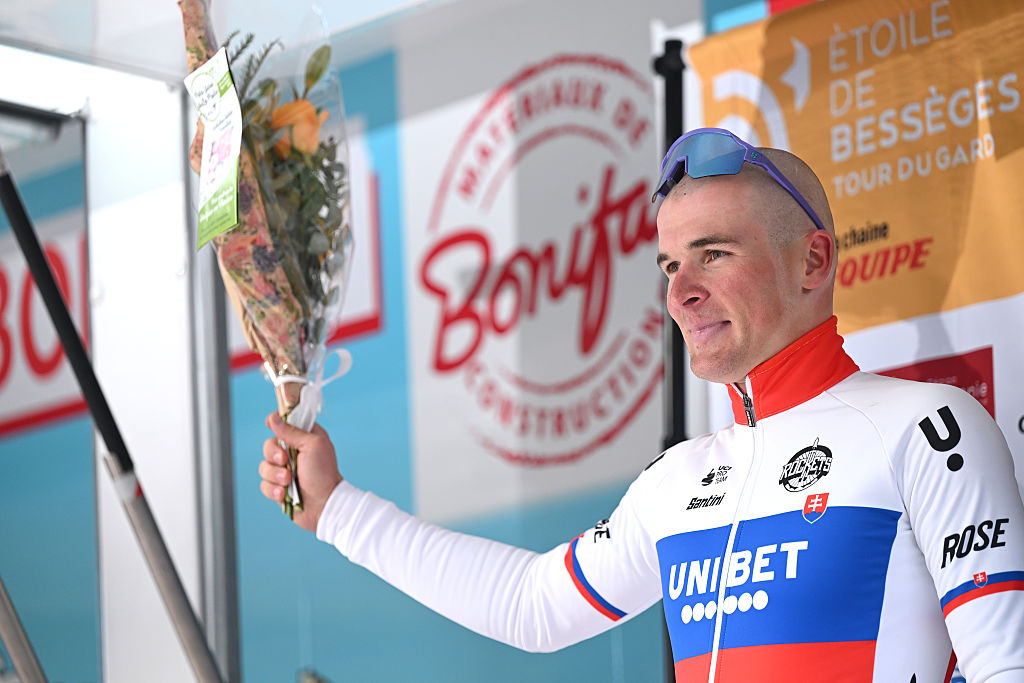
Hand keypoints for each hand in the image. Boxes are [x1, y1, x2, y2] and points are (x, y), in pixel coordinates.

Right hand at [260, 413, 342, 531]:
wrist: (324, 505)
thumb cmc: (323, 474)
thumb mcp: (313, 445)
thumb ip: (292, 431)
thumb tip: (274, 418)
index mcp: (305, 438)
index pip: (284, 423)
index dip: (275, 422)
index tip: (270, 424)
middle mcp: (293, 453)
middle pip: (268, 445)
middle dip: (273, 454)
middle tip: (285, 461)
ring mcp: (284, 471)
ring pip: (264, 466)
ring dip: (275, 475)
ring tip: (289, 481)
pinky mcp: (279, 487)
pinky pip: (264, 484)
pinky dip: (273, 489)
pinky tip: (284, 494)